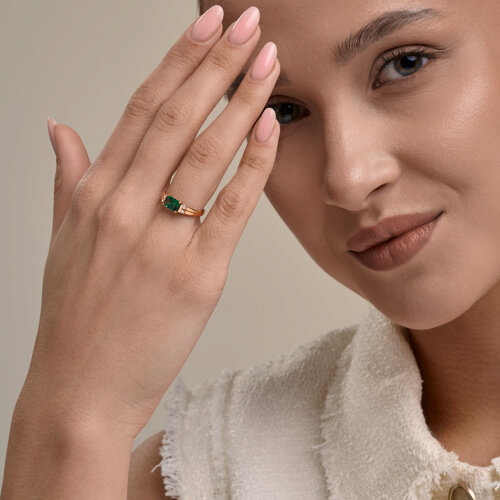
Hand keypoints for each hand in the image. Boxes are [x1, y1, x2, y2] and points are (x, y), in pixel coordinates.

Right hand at [16, 5, 279, 442]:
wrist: (81, 389)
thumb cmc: (77, 319)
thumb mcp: (63, 241)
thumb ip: (67, 180)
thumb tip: (60, 130)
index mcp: (93, 196)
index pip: (141, 110)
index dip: (177, 62)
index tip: (205, 27)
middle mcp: (124, 209)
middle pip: (177, 118)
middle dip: (216, 64)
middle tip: (247, 24)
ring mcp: (160, 242)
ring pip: (205, 153)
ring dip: (240, 99)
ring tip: (267, 61)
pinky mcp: (197, 275)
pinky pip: (230, 206)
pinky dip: (252, 162)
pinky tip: (269, 125)